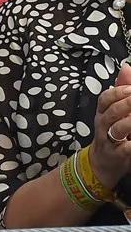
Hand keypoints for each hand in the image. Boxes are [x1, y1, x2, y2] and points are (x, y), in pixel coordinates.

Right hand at [91, 64, 130, 187]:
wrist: (103, 164)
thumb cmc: (112, 134)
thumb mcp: (115, 112)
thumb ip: (122, 91)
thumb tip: (127, 68)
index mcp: (103, 113)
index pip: (105, 98)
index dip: (117, 92)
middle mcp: (103, 126)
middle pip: (111, 112)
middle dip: (127, 104)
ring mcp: (110, 141)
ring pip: (118, 129)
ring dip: (130, 122)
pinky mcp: (119, 156)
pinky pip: (127, 148)